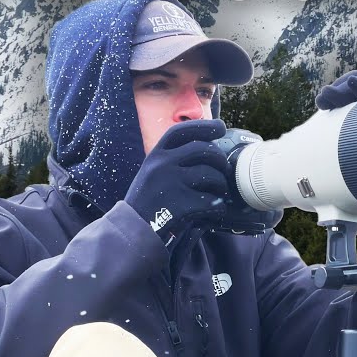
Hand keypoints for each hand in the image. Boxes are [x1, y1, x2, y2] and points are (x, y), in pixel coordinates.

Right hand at [124, 119, 229, 246]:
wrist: (132, 230)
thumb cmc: (150, 200)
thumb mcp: (155, 172)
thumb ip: (175, 159)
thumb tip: (210, 146)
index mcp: (156, 155)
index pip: (182, 131)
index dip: (204, 126)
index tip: (221, 127)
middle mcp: (161, 164)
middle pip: (204, 150)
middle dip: (221, 160)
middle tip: (224, 171)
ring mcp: (169, 184)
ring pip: (211, 176)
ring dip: (222, 185)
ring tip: (220, 193)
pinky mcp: (178, 206)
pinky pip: (211, 201)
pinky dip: (218, 206)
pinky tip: (214, 209)